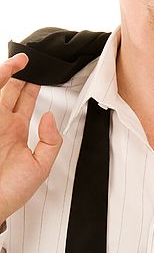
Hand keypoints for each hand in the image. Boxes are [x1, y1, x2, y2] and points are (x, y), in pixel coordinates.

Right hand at [0, 53, 61, 223]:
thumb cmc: (9, 193)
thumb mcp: (40, 167)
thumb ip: (51, 142)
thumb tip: (49, 117)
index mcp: (15, 132)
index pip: (24, 101)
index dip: (31, 85)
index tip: (39, 72)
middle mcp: (0, 124)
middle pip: (9, 90)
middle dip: (18, 73)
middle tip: (28, 59)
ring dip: (5, 74)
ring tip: (19, 61)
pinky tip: (3, 75)